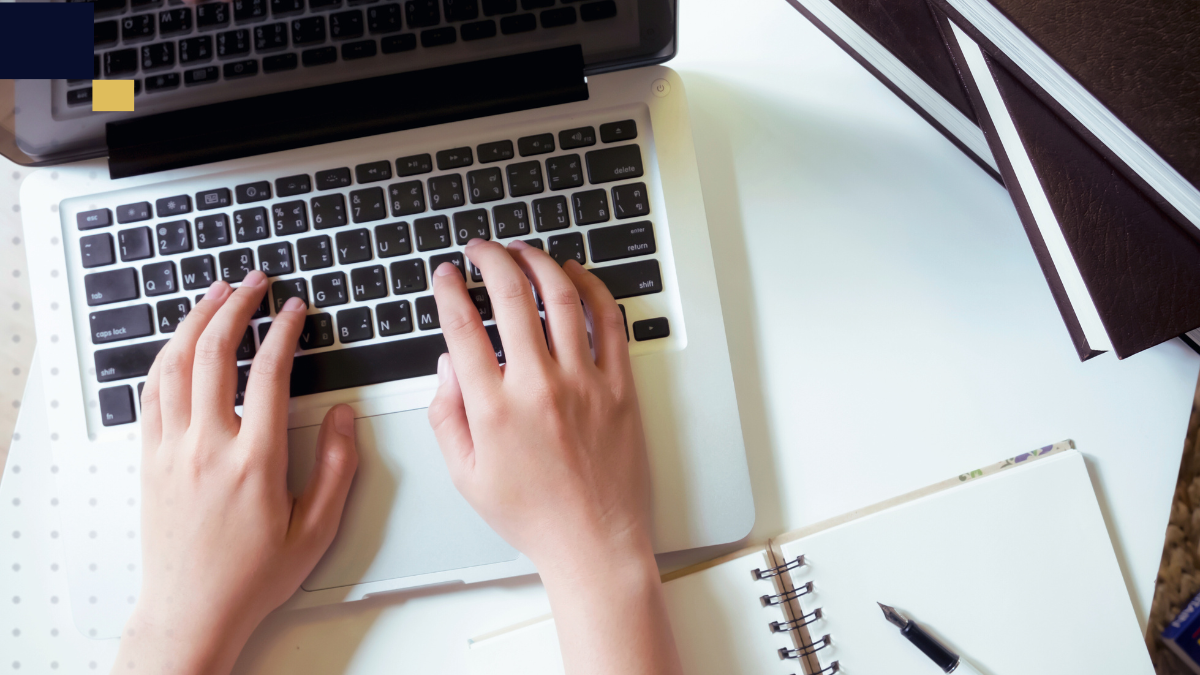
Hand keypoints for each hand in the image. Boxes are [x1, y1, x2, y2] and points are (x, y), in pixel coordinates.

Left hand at [114, 271, 357, 674]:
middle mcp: (207, 448)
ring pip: (174, 365)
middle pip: (213, 354)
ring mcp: (171, 451)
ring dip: (194, 321)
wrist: (192, 611)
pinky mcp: (150, 460)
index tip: (294, 310)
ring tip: (215, 294)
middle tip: (254, 284)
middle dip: (235, 307)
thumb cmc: (252, 576)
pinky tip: (179, 343)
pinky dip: (166, 358)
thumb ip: (335, 468)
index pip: (267, 374)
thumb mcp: (316, 529)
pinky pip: (151, 394)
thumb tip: (341, 418)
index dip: (283, 332)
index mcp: (253, 462)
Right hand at [429, 240, 682, 674]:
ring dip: (539, 263)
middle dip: (492, 260)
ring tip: (523, 252)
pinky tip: (576, 276)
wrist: (593, 542)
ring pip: (562, 297)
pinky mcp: (619, 386)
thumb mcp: (466, 475)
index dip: (450, 290)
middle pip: (513, 297)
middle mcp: (539, 387)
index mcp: (494, 409)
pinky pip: (609, 322)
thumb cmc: (533, 515)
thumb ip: (446, 416)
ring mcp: (584, 382)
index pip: (463, 327)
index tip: (446, 275)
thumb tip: (448, 365)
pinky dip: (592, 289)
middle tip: (482, 249)